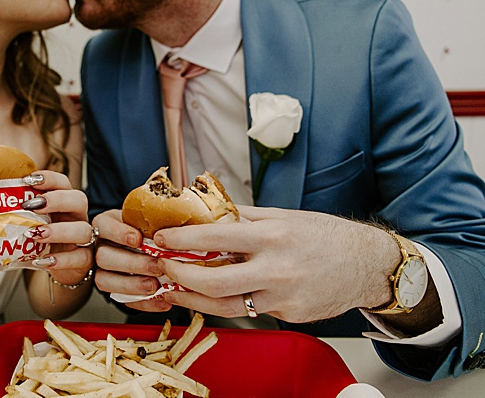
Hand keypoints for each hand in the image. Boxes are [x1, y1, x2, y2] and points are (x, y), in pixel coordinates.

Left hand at [28, 171, 94, 285]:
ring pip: (83, 230)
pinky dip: (61, 260)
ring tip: (37, 234)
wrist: (57, 266)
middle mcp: (78, 217)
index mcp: (66, 202)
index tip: (29, 180)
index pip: (64, 183)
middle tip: (32, 206)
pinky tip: (42, 260)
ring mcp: (85, 238)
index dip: (49, 179)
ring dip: (59, 231)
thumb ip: (20, 210)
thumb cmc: (43, 239)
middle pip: (79, 200)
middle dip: (57, 200)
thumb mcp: (33, 221)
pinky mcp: (84, 260)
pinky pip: (80, 258)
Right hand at [93, 209, 166, 308]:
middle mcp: (99, 247)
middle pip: (104, 257)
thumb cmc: (144, 226)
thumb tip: (179, 226)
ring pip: (104, 280)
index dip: (118, 233)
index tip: (138, 239)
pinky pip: (122, 299)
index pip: (103, 227)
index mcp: (105, 225)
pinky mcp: (113, 290)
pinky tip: (162, 300)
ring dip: (132, 285)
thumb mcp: (146, 217)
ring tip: (155, 286)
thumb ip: (155, 221)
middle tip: (156, 266)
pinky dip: (143, 302)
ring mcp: (102, 270)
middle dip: (131, 263)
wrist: (140, 243)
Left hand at [142, 207, 399, 323]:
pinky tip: (220, 295)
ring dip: (196, 300)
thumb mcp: (281, 216)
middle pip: (214, 282)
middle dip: (181, 277)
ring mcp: (282, 297)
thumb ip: (243, 216)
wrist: (365, 264)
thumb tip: (206, 210)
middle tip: (163, 268)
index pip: (214, 237)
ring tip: (177, 290)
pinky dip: (234, 302)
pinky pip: (253, 311)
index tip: (161, 238)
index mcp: (271, 235)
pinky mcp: (289, 316)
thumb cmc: (322, 235)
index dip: (181, 240)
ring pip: (228, 306)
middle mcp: (275, 268)